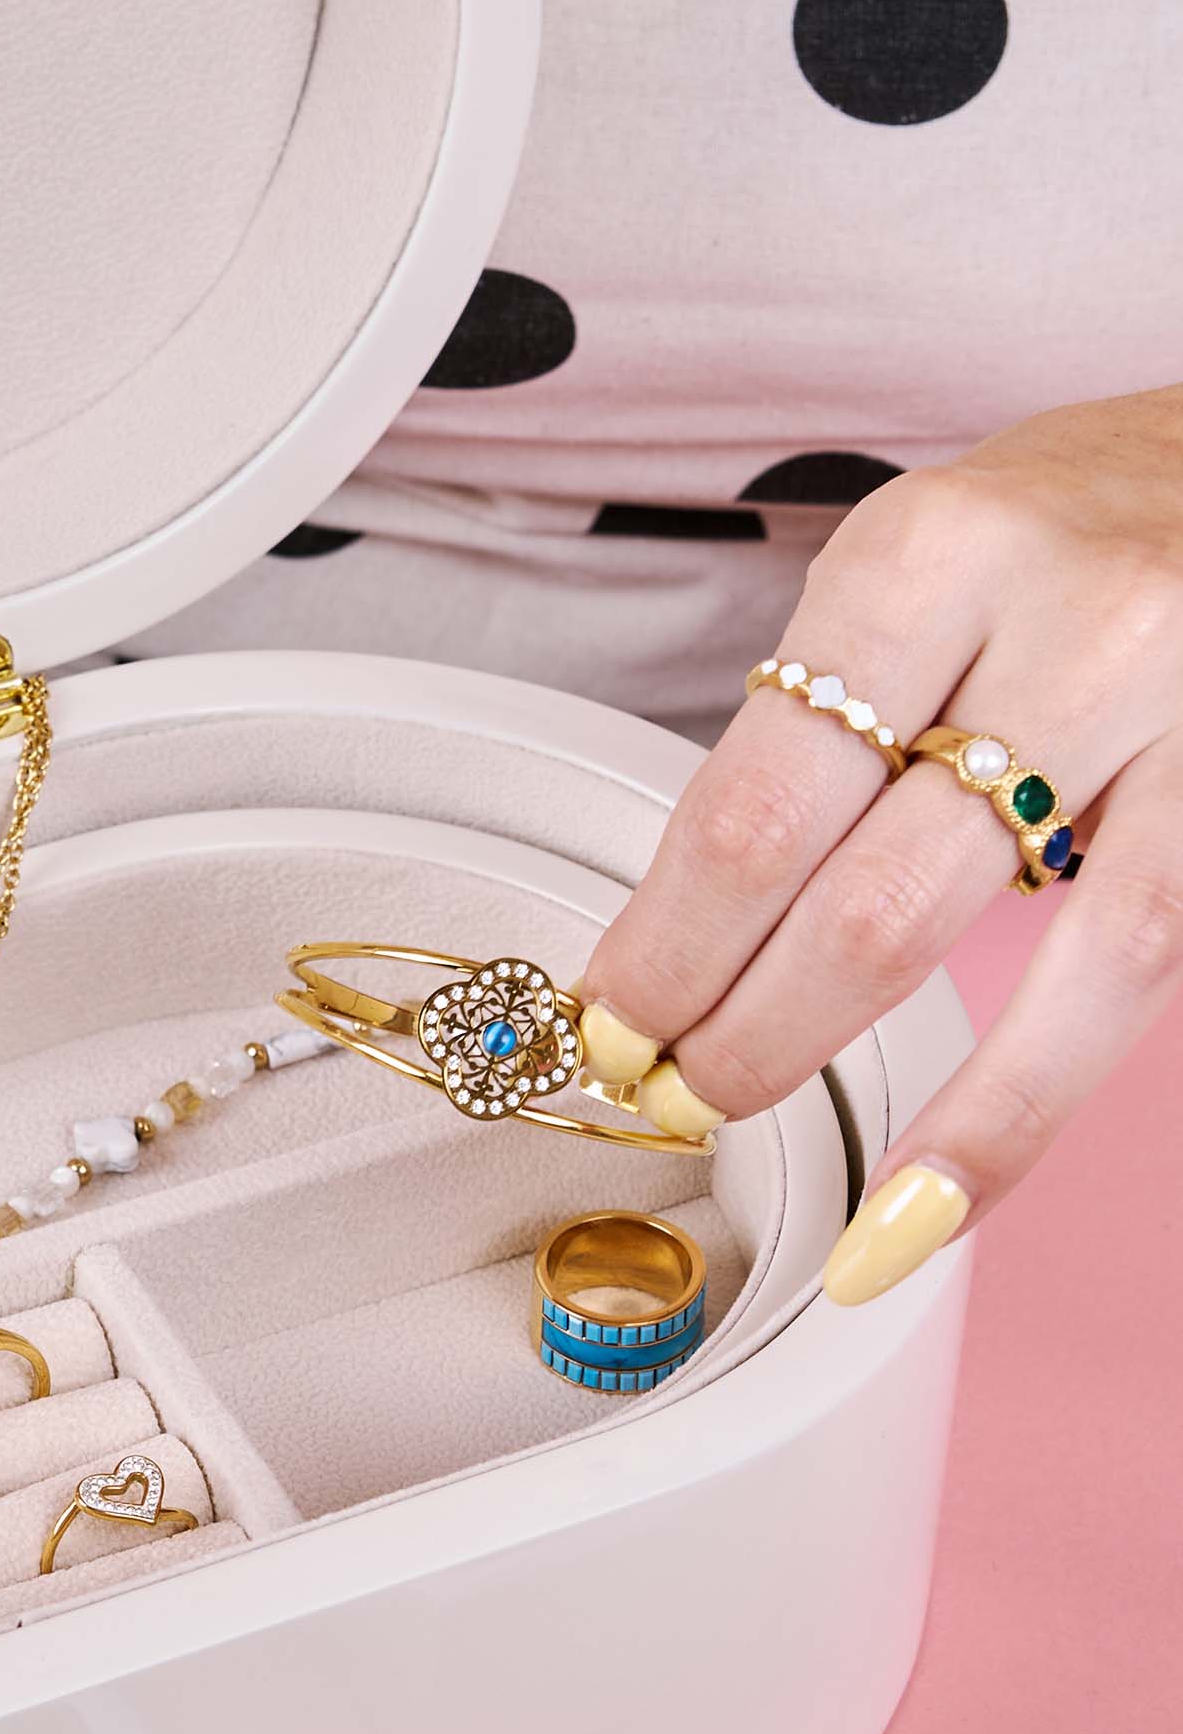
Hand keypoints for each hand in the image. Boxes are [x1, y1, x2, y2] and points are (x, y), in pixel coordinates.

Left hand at [577, 385, 1182, 1300]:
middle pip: (849, 893)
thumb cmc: (1082, 531)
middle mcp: (1063, 626)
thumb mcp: (929, 567)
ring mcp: (1174, 712)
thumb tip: (687, 925)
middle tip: (662, 1086)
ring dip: (833, 1060)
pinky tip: (929, 1202)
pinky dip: (1006, 1118)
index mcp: (933, 558)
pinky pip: (1123, 983)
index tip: (607, 1020)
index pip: (756, 804)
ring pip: (985, 947)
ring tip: (746, 1119)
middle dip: (729, 1025)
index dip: (666, 946)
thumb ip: (826, 726)